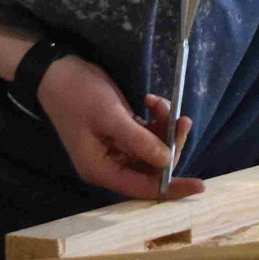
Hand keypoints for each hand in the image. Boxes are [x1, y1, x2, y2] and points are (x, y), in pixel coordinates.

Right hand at [39, 55, 203, 199]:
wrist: (58, 72)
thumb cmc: (79, 94)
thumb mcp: (110, 115)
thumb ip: (139, 140)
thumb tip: (167, 162)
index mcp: (101, 169)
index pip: (142, 188)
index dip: (172, 188)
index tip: (200, 186)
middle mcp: (109, 164)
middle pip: (152, 168)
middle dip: (171, 145)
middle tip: (182, 120)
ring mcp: (115, 148)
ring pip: (153, 149)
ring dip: (165, 128)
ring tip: (162, 104)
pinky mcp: (121, 132)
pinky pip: (147, 134)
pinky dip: (156, 120)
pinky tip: (152, 101)